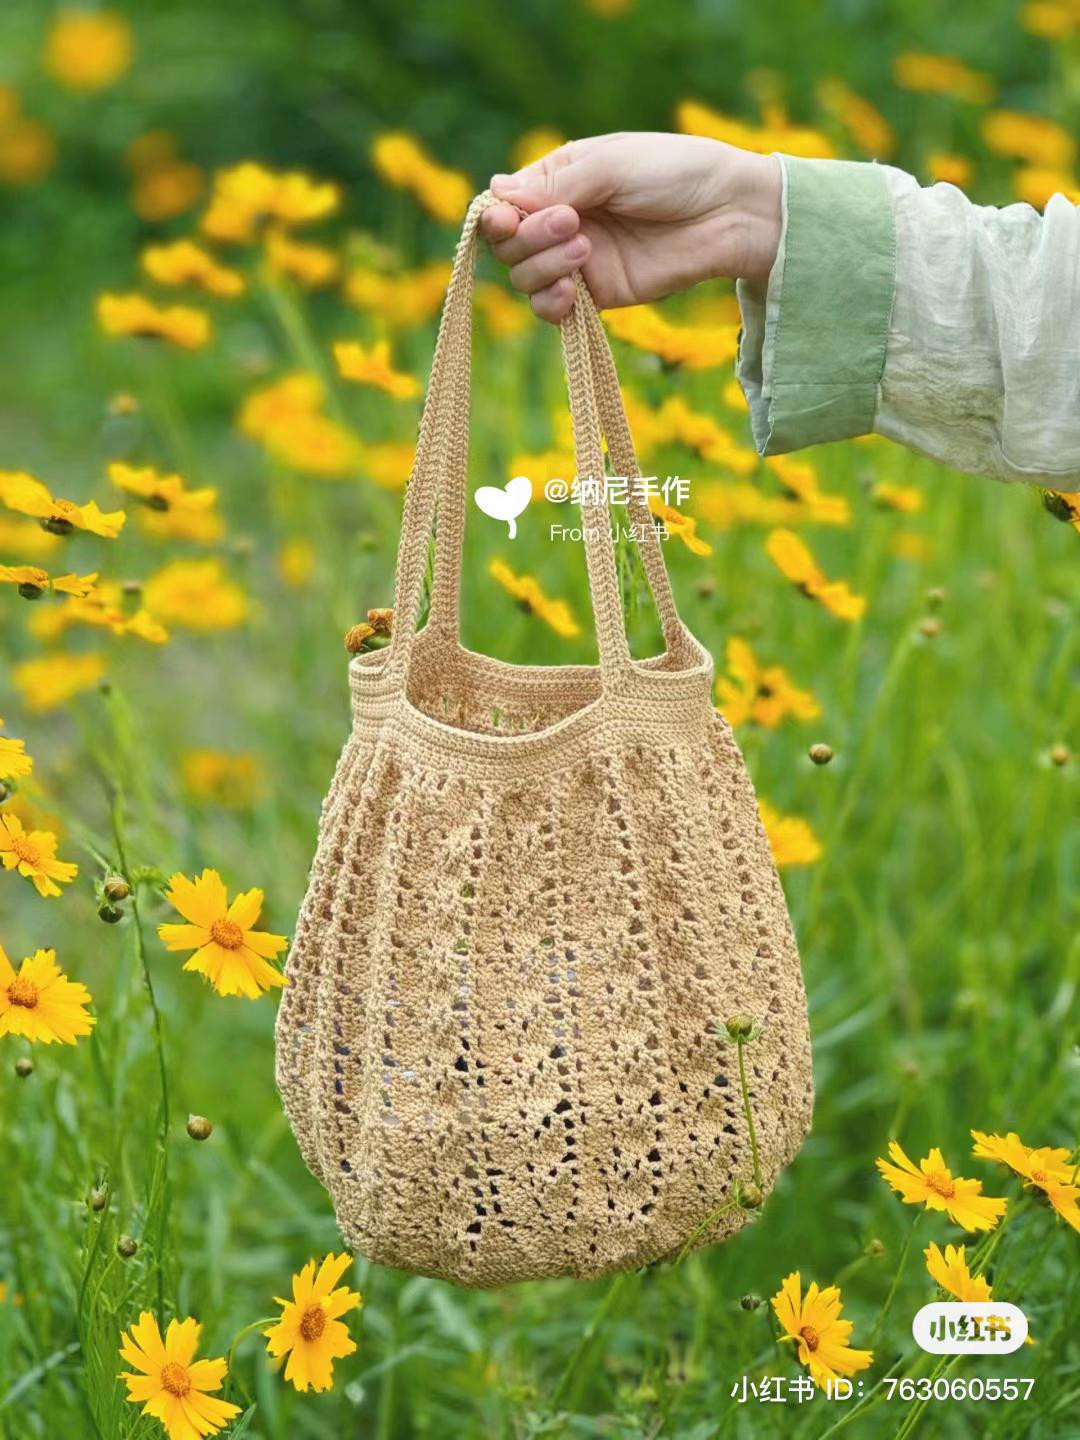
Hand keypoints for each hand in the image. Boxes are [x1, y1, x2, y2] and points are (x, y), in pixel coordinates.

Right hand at [480, 131, 781, 322]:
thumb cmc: (674, 173)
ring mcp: (579, 261)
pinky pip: (552, 310)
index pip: (506, 205)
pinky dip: (551, 304)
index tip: (508, 217)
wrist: (728, 214)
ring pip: (525, 278)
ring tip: (584, 249)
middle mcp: (562, 221)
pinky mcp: (598, 295)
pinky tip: (572, 290)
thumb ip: (555, 186)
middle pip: (509, 245)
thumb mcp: (609, 165)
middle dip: (528, 238)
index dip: (499, 216)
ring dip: (543, 267)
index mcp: (560, 180)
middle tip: (571, 224)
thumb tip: (494, 194)